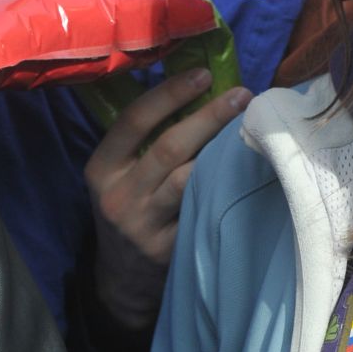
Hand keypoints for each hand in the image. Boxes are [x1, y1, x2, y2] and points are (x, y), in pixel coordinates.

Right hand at [86, 69, 250, 331]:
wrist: (121, 277)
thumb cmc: (128, 205)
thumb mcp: (118, 174)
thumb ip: (143, 139)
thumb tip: (195, 83)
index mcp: (102, 168)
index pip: (133, 121)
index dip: (170, 93)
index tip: (203, 74)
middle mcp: (118, 197)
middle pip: (168, 148)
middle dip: (208, 117)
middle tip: (241, 94)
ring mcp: (144, 226)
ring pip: (188, 180)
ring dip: (222, 149)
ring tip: (250, 126)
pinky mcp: (169, 250)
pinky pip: (203, 211)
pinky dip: (225, 186)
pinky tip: (248, 167)